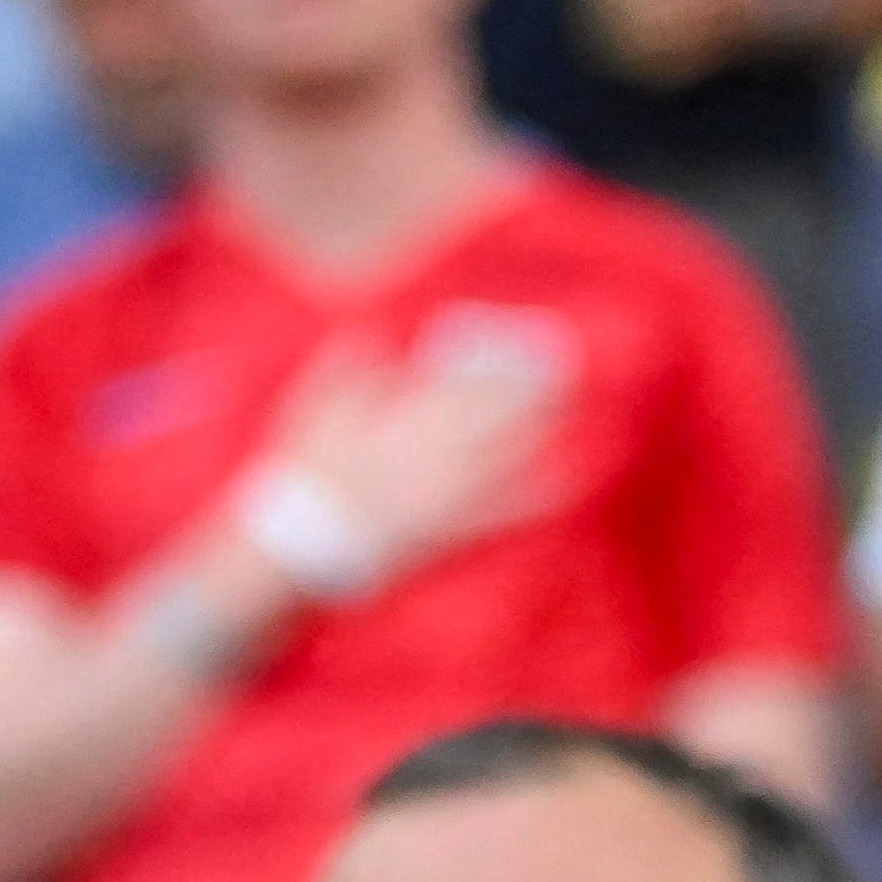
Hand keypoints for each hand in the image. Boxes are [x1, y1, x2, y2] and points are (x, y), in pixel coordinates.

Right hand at [263, 327, 576, 580]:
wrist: (304, 546)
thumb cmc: (304, 474)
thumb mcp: (315, 406)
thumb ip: (350, 366)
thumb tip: (375, 335)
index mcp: (406, 417)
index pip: (466, 382)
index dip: (501, 365)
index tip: (530, 348)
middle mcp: (438, 451)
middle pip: (498, 413)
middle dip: (534, 391)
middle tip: (567, 370)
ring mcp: (451, 493)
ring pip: (513, 456)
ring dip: (547, 432)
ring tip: (577, 413)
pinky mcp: (455, 531)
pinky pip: (510, 513)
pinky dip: (543, 496)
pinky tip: (572, 482)